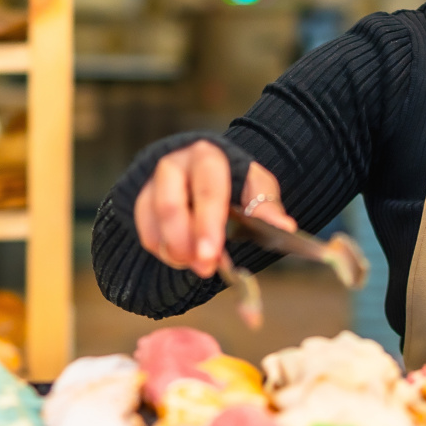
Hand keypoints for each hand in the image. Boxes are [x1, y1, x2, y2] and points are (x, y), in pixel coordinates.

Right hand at [133, 140, 296, 279]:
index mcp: (209, 157)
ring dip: (174, 250)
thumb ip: (266, 207)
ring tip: (197, 265)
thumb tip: (285, 227)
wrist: (205, 170)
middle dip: (186, 243)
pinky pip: (145, 232)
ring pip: (154, 221)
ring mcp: (153, 182)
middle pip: (171, 205)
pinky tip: (182, 257)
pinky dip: (162, 251)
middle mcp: (175, 164)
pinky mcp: (140, 201)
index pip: (207, 189)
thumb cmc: (235, 182)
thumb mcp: (257, 188)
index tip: (211, 255)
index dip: (207, 224)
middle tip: (204, 269)